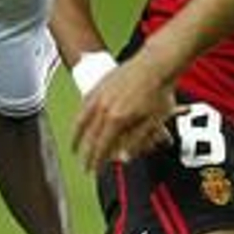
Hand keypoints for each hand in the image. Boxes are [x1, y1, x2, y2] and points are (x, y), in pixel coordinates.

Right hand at [71, 51, 177, 171]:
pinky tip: (80, 121)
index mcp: (117, 118)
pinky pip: (84, 105)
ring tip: (74, 147)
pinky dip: (80, 117)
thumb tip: (126, 156)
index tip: (94, 170)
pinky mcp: (100, 85)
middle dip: (86, 154)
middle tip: (84, 166)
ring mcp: (100, 95)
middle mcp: (104, 108)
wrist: (157, 63)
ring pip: (82, 120)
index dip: (97, 161)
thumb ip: (137, 141)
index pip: (102, 146)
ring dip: (77, 137)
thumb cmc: (158, 90)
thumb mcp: (154, 122)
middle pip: (90, 136)